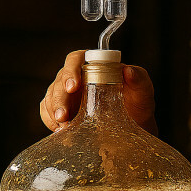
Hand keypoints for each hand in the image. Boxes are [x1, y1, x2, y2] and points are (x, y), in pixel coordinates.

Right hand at [39, 50, 158, 134]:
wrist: (134, 132)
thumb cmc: (138, 108)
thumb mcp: (143, 94)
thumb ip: (140, 80)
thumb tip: (128, 70)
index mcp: (95, 67)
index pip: (76, 59)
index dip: (71, 70)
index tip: (74, 86)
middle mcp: (79, 77)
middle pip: (60, 80)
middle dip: (59, 97)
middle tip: (64, 115)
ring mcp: (68, 95)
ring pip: (51, 96)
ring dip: (53, 110)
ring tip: (63, 126)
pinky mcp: (63, 111)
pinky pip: (47, 112)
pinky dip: (50, 121)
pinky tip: (59, 131)